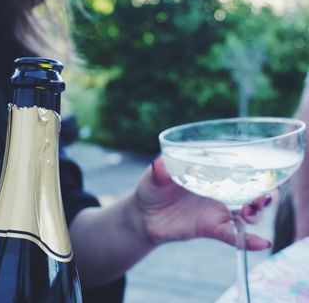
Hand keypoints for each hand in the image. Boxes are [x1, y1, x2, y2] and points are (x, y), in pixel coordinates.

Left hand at [134, 157, 270, 249]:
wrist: (145, 216)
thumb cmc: (152, 188)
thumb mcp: (154, 177)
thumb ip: (159, 171)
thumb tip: (159, 164)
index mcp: (209, 169)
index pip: (237, 164)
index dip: (253, 166)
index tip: (261, 169)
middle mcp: (219, 187)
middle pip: (252, 187)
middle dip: (263, 190)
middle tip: (259, 196)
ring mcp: (218, 208)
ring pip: (248, 210)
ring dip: (257, 212)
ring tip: (249, 213)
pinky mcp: (213, 227)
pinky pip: (234, 234)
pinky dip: (248, 240)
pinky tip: (261, 243)